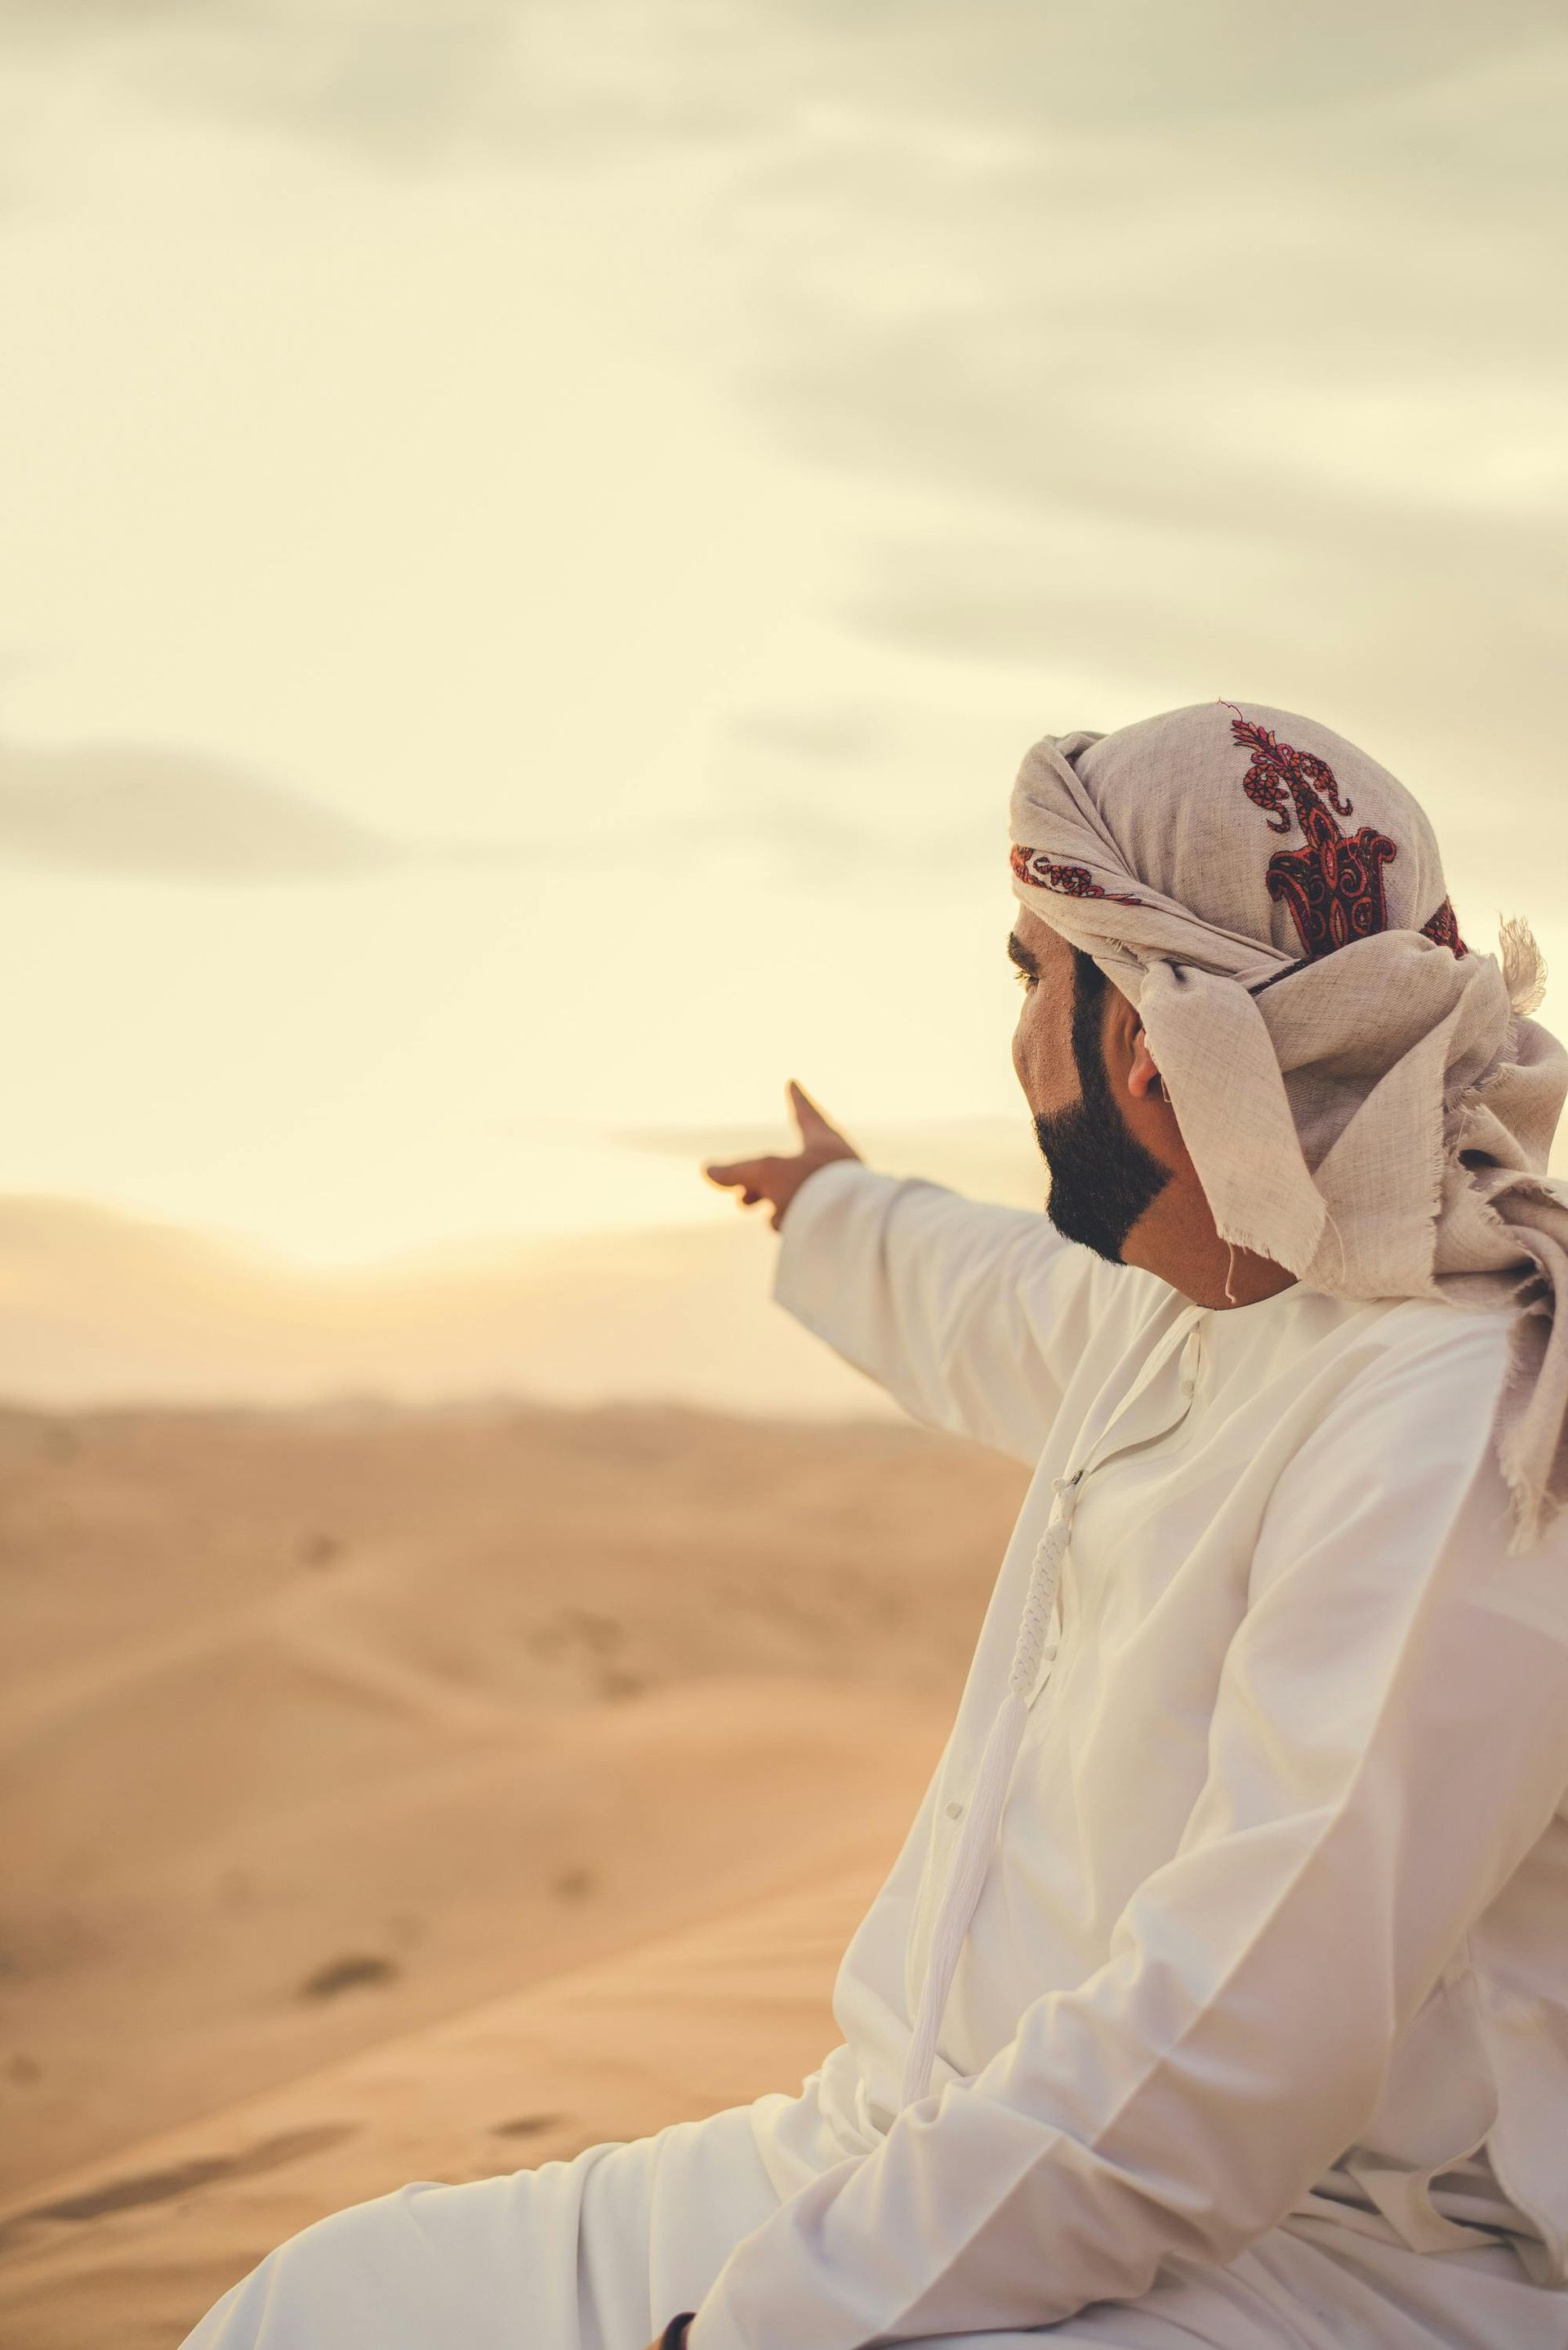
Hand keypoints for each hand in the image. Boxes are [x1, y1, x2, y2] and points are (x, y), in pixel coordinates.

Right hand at [702, 1080, 860, 1232]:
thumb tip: (708, 1171)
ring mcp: (837, 1194)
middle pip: (787, 1165)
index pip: (805, 1113)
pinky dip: (791, 1224)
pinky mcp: (837, 1222)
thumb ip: (737, 1171)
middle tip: (742, 1199)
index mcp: (824, 1142)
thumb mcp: (766, 1173)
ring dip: (774, 1207)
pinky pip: (804, 1220)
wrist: (854, 1229)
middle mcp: (834, 1164)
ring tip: (772, 1218)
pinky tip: (793, 1233)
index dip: (795, 1100)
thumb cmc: (814, 1189)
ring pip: (792, 1195)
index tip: (793, 1083)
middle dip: (758, 1184)